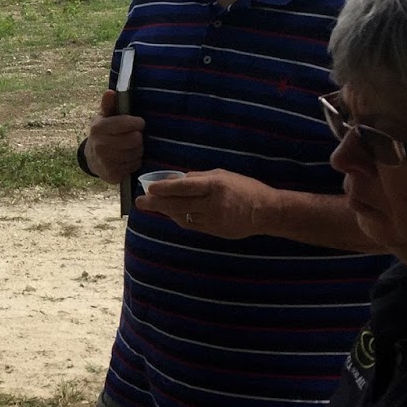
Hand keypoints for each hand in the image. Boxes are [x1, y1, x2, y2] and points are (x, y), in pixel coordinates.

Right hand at [86, 88, 143, 183]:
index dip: (137, 122)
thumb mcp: (104, 117)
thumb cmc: (103, 133)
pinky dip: (134, 161)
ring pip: (137, 152)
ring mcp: (106, 161)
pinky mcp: (113, 174)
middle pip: (136, 139)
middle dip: (138, 137)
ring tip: (130, 146)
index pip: (127, 123)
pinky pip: (135, 165)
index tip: (138, 123)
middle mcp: (101, 145)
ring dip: (137, 149)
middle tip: (134, 136)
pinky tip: (127, 157)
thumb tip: (111, 92)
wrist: (93, 158)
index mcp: (99, 128)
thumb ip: (109, 104)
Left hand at [137, 168, 274, 237]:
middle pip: (178, 204)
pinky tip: (171, 213)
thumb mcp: (223, 175)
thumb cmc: (245, 188)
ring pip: (182, 216)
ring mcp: (213, 220)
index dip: (165, 188)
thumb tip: (176, 180)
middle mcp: (213, 203)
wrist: (266, 212)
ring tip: (152, 206)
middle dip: (156, 203)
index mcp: (216, 185)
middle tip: (140, 202)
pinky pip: (191, 225)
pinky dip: (179, 218)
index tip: (150, 188)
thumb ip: (199, 178)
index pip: (185, 187)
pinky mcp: (214, 231)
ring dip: (166, 211)